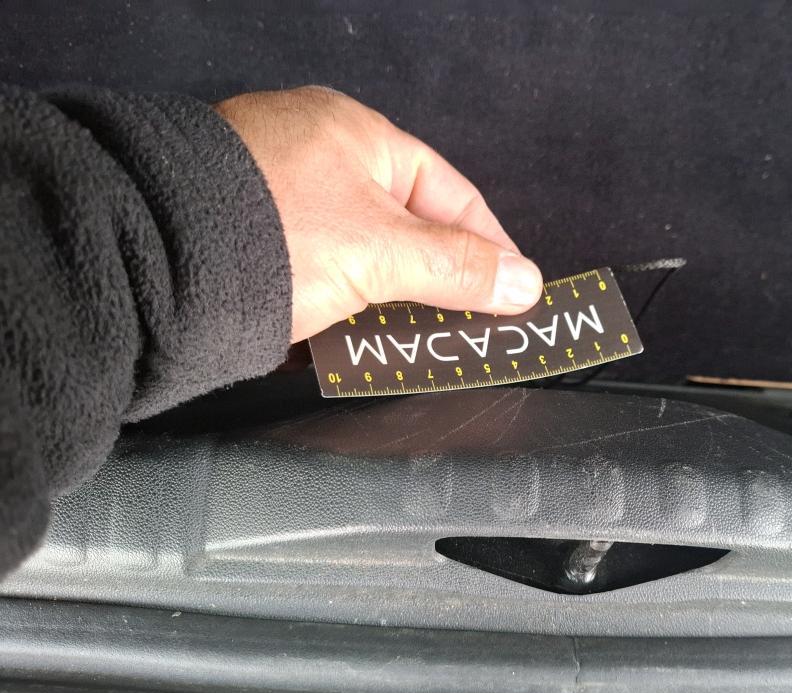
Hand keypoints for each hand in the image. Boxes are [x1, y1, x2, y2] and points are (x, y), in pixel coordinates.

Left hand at [215, 86, 543, 342]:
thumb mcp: (381, 253)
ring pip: (354, 256)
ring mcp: (273, 197)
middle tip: (461, 331)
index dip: (489, 247)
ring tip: (402, 347)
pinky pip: (309, 273)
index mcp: (356, 135)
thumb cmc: (278, 235)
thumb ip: (458, 268)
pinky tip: (343, 344)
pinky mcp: (242, 239)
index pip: (450, 193)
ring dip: (380, 304)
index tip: (513, 296)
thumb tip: (527, 283)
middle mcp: (314, 155)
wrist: (153, 266)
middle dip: (433, 283)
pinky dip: (332, 309)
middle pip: (402, 226)